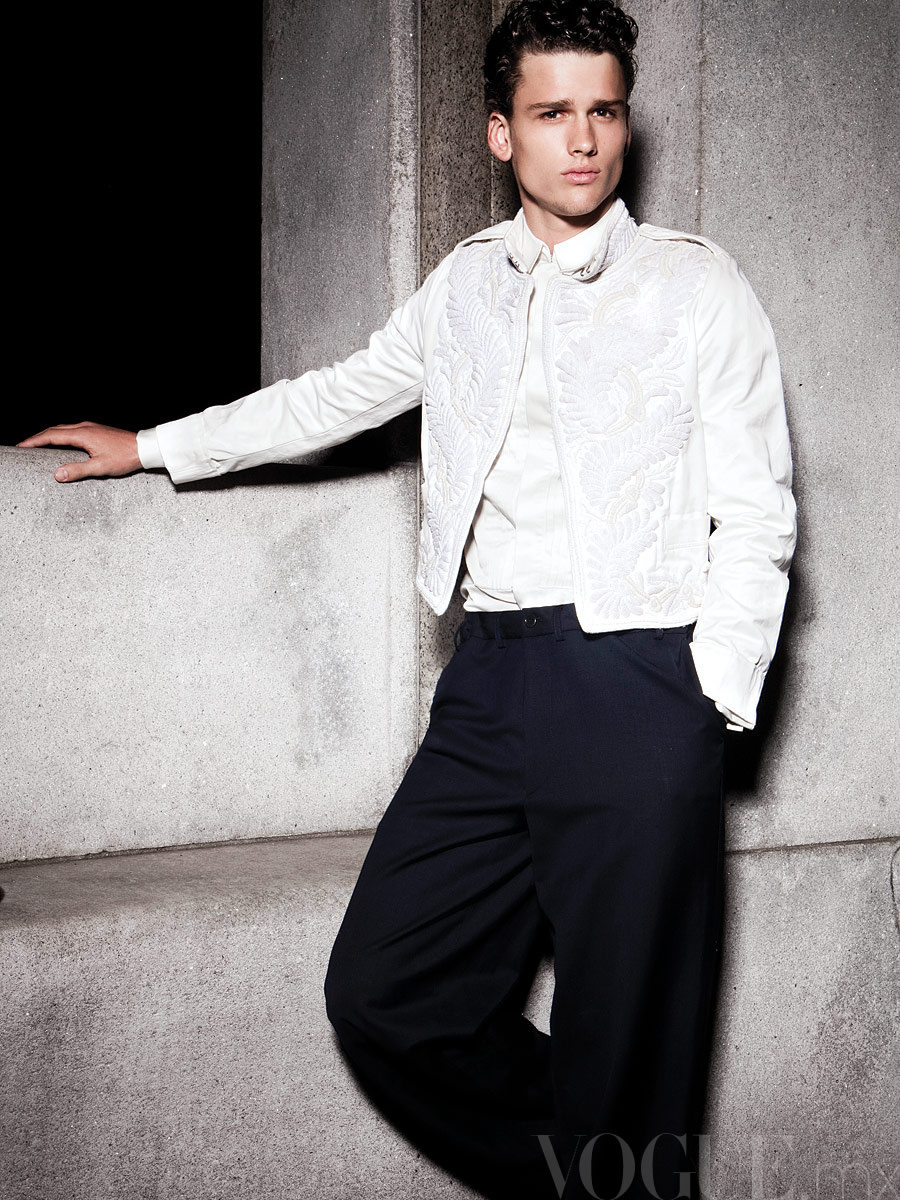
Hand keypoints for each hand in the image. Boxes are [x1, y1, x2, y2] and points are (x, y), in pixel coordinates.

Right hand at [18, 421, 141, 481]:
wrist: (145, 448)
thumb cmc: (125, 457)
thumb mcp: (100, 467)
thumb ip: (78, 470)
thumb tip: (58, 474)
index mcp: (82, 434)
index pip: (51, 436)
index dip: (34, 441)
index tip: (21, 446)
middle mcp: (85, 427)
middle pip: (55, 430)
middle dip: (38, 437)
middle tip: (25, 446)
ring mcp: (91, 427)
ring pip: (63, 428)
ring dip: (49, 435)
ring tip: (38, 443)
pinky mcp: (97, 430)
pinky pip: (72, 429)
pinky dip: (61, 434)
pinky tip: (61, 442)